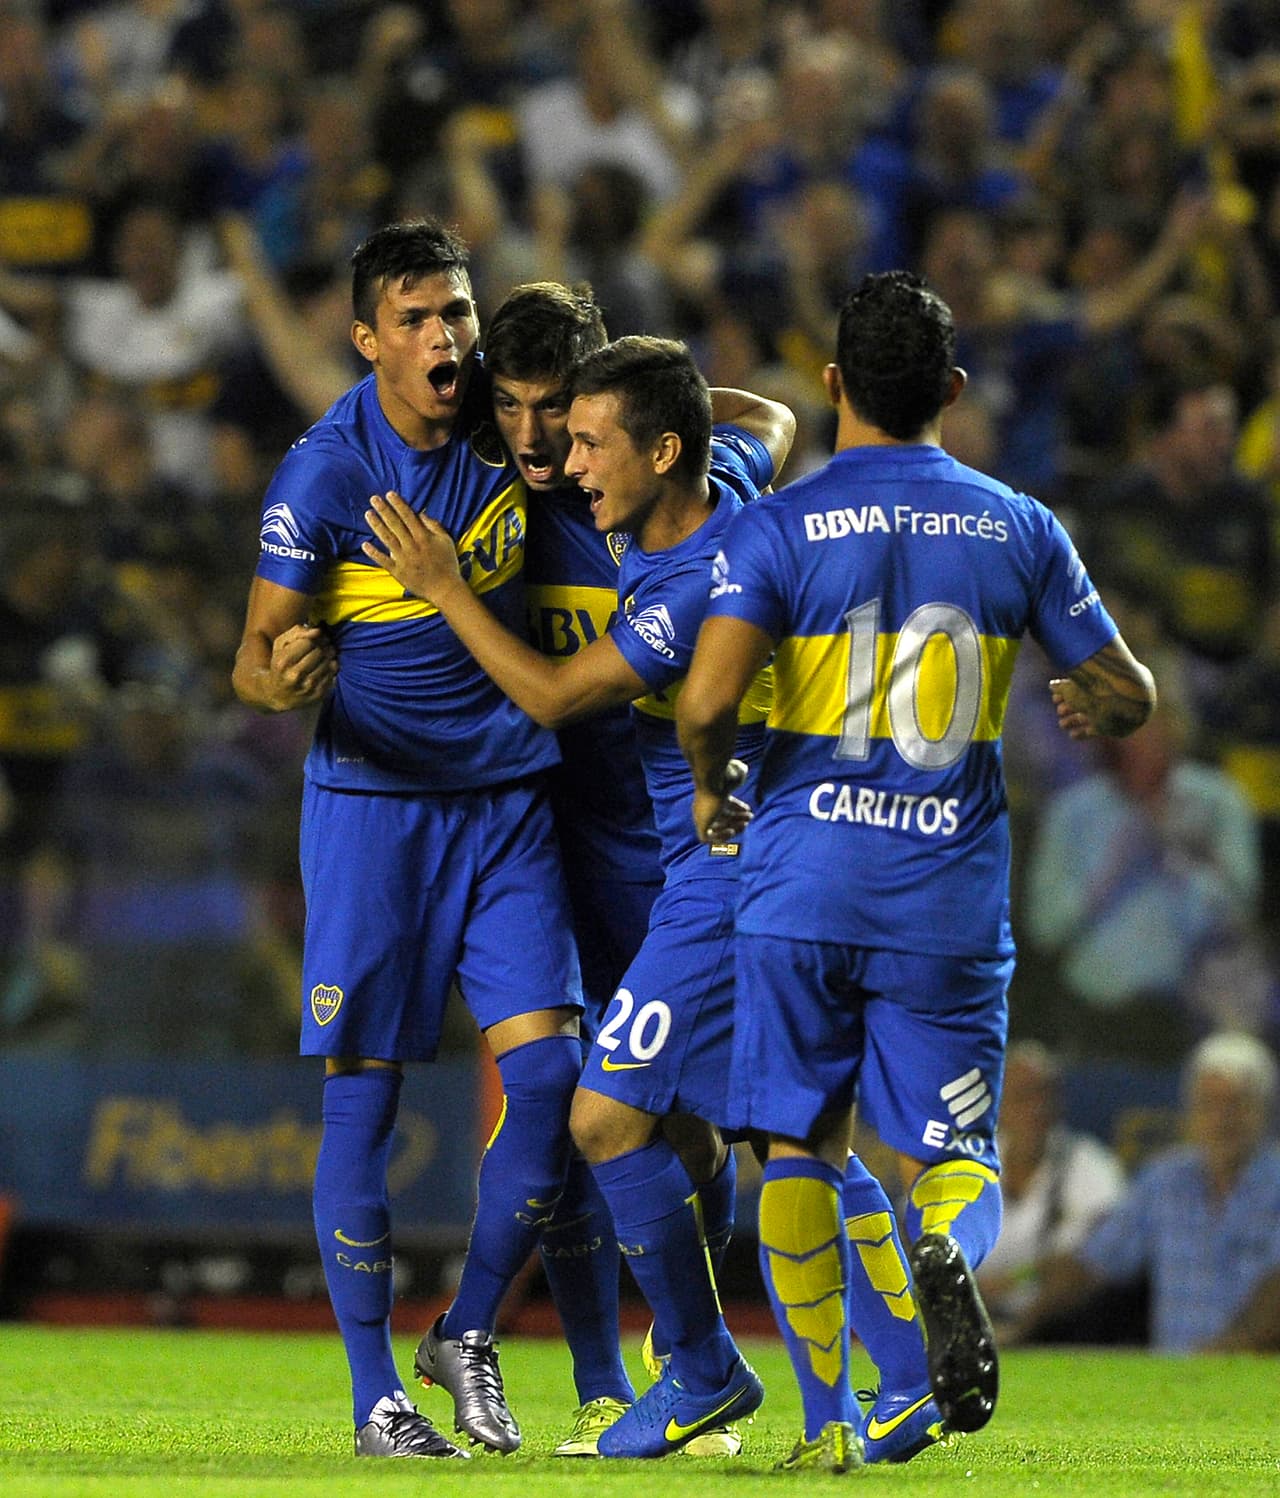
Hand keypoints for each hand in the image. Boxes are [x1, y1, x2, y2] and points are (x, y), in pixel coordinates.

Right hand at [269, 624, 335, 707]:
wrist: (277, 694)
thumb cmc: (281, 664)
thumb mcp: (280, 645)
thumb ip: (297, 632)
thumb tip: (317, 631)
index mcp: (283, 662)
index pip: (308, 642)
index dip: (314, 639)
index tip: (314, 640)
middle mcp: (295, 676)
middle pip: (319, 652)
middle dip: (322, 647)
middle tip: (322, 646)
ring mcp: (307, 687)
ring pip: (328, 663)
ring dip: (329, 657)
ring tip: (324, 656)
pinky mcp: (318, 694)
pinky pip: (332, 675)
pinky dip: (331, 668)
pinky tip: (325, 667)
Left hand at [362, 491, 463, 605]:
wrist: (445, 588)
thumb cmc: (447, 563)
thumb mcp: (446, 541)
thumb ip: (434, 526)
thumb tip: (420, 514)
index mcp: (423, 537)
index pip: (408, 516)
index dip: (398, 504)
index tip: (389, 494)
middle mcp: (411, 546)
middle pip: (395, 524)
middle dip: (384, 510)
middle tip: (373, 499)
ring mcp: (403, 559)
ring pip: (387, 539)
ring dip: (376, 526)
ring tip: (368, 514)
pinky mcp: (398, 571)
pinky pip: (383, 560)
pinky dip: (373, 553)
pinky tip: (364, 544)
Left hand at [691, 759, 752, 843]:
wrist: (712, 779)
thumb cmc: (724, 775)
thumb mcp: (734, 771)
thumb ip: (739, 771)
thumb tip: (743, 769)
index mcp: (712, 794)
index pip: (723, 805)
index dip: (736, 808)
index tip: (748, 809)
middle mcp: (705, 806)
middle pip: (720, 817)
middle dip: (737, 818)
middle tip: (750, 818)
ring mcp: (701, 816)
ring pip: (715, 829)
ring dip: (732, 828)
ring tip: (745, 824)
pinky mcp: (701, 824)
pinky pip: (707, 839)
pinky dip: (721, 837)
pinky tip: (731, 830)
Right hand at [1049, 676, 1099, 738]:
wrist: (1121, 707)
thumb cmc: (1094, 694)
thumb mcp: (1072, 688)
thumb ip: (1060, 687)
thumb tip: (1051, 686)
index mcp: (1088, 686)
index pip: (1072, 690)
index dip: (1062, 695)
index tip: (1055, 699)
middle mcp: (1095, 699)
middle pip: (1076, 704)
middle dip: (1065, 708)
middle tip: (1060, 711)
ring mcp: (1100, 713)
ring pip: (1082, 718)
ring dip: (1071, 721)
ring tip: (1063, 724)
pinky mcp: (1105, 727)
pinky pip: (1090, 731)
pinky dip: (1081, 733)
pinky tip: (1072, 735)